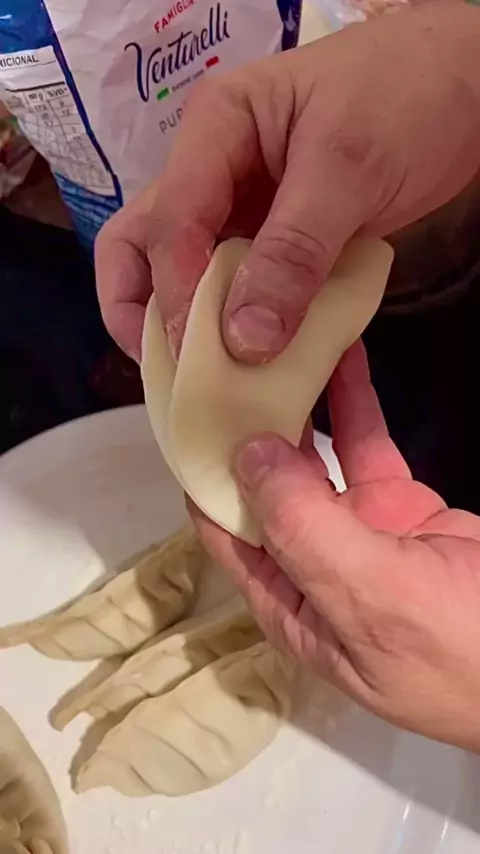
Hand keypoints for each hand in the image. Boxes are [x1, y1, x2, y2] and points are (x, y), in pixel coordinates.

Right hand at [97, 0, 479, 362]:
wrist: (464, 90)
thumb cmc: (407, 97)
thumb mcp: (348, 167)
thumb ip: (294, 251)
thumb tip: (243, 341)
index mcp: (216, 130)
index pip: (171, 220)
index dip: (175, 289)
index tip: (197, 352)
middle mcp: (214, 174)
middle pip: (145, 247)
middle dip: (145, 311)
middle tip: (173, 370)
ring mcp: (244, 213)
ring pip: (192, 280)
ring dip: (197, 332)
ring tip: (212, 386)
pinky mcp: (277, 246)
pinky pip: (249, 295)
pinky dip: (254, 334)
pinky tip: (272, 375)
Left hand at [190, 341, 479, 752]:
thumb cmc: (460, 654)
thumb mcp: (372, 599)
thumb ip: (306, 531)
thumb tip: (246, 458)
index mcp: (290, 603)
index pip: (224, 532)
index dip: (203, 472)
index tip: (189, 411)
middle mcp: (313, 566)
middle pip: (263, 488)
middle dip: (246, 429)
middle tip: (232, 362)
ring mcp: (359, 535)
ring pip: (316, 460)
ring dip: (299, 408)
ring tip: (277, 349)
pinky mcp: (401, 507)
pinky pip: (368, 447)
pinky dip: (355, 406)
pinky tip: (342, 362)